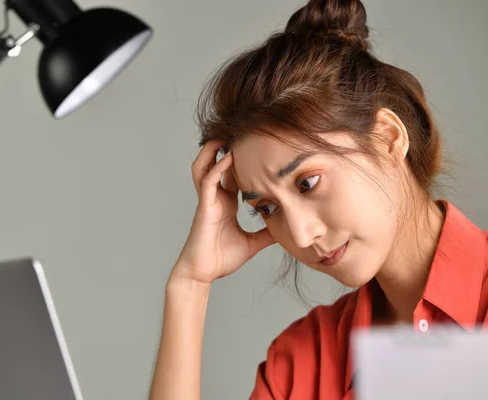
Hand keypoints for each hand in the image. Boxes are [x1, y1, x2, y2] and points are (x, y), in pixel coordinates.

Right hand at [171, 140, 276, 285]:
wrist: (203, 274)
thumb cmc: (221, 258)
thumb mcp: (252, 243)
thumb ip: (265, 234)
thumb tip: (285, 231)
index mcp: (225, 203)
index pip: (233, 175)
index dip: (243, 161)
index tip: (259, 147)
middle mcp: (215, 198)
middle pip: (215, 163)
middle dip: (224, 147)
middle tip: (241, 132)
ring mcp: (208, 201)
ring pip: (204, 166)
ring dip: (212, 150)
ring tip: (226, 135)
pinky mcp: (204, 207)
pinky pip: (208, 182)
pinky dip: (217, 168)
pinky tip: (227, 158)